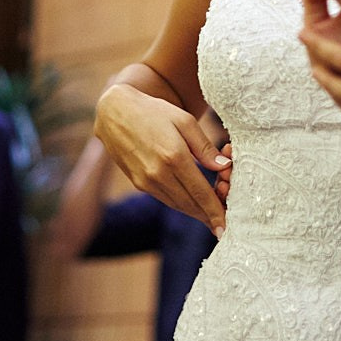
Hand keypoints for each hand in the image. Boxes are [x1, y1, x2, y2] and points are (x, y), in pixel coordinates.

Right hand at [93, 84, 229, 235]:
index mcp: (174, 157)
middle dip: (208, 216)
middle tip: (223, 226)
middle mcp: (158, 173)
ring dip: (195, 213)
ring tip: (211, 217)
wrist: (115, 113)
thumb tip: (224, 167)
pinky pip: (164, 198)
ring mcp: (146, 181)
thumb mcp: (185, 121)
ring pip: (177, 205)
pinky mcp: (138, 183)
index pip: (200, 193)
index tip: (225, 227)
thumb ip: (205, 147)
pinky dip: (180, 204)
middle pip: (190, 204)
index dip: (215, 212)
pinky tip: (192, 204)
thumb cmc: (155, 112)